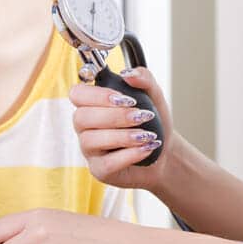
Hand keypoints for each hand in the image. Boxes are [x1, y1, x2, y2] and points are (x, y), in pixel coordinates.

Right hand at [70, 66, 177, 191]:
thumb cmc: (152, 122)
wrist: (165, 151)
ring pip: (92, 140)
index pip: (77, 94)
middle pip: (82, 117)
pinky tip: (146, 149)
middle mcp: (85, 126)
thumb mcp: (153, 96)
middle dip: (115, 116)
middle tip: (141, 116)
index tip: (125, 98)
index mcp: (93, 104)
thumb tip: (127, 74)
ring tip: (147, 135)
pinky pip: (107, 162)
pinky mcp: (99, 170)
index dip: (97, 95)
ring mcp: (90, 150)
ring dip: (124, 136)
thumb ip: (143, 78)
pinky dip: (130, 154)